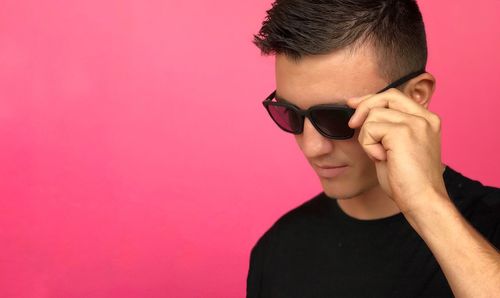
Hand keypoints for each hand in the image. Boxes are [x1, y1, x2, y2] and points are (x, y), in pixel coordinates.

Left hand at [346, 88, 448, 213]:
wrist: (422, 201)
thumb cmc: (407, 181)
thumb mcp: (395, 148)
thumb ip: (385, 130)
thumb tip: (361, 116)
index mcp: (426, 120)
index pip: (395, 96)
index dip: (371, 99)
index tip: (353, 104)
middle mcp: (425, 117)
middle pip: (385, 96)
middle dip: (363, 108)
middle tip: (352, 125)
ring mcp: (416, 123)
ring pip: (373, 114)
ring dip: (367, 137)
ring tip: (380, 155)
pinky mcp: (403, 131)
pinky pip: (370, 129)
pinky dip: (368, 145)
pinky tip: (381, 159)